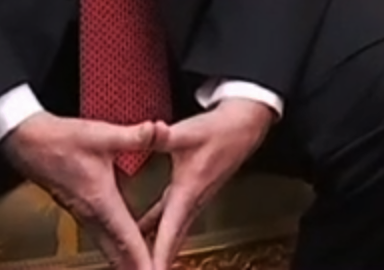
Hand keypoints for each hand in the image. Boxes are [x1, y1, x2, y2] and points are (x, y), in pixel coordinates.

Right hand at [2, 114, 163, 269]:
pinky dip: (118, 248)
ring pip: (108, 248)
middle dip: (135, 268)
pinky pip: (103, 237)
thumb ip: (134, 136)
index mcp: (100, 201)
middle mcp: (91, 214)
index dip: (143, 260)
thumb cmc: (59, 140)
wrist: (26, 141)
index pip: (127, 239)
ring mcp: (84, 214)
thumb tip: (158, 131)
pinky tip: (127, 249)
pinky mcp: (81, 209)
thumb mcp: (102, 135)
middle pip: (117, 253)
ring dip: (126, 261)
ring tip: (144, 269)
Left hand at [137, 99, 274, 267]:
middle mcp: (191, 202)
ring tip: (140, 263)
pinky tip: (141, 234)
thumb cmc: (218, 131)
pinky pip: (170, 221)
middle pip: (172, 243)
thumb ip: (163, 136)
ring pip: (172, 235)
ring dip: (158, 251)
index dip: (158, 257)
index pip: (169, 232)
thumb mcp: (187, 133)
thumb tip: (150, 131)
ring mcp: (192, 200)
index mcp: (188, 191)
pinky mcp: (189, 194)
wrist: (242, 127)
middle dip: (157, 262)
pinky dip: (156, 232)